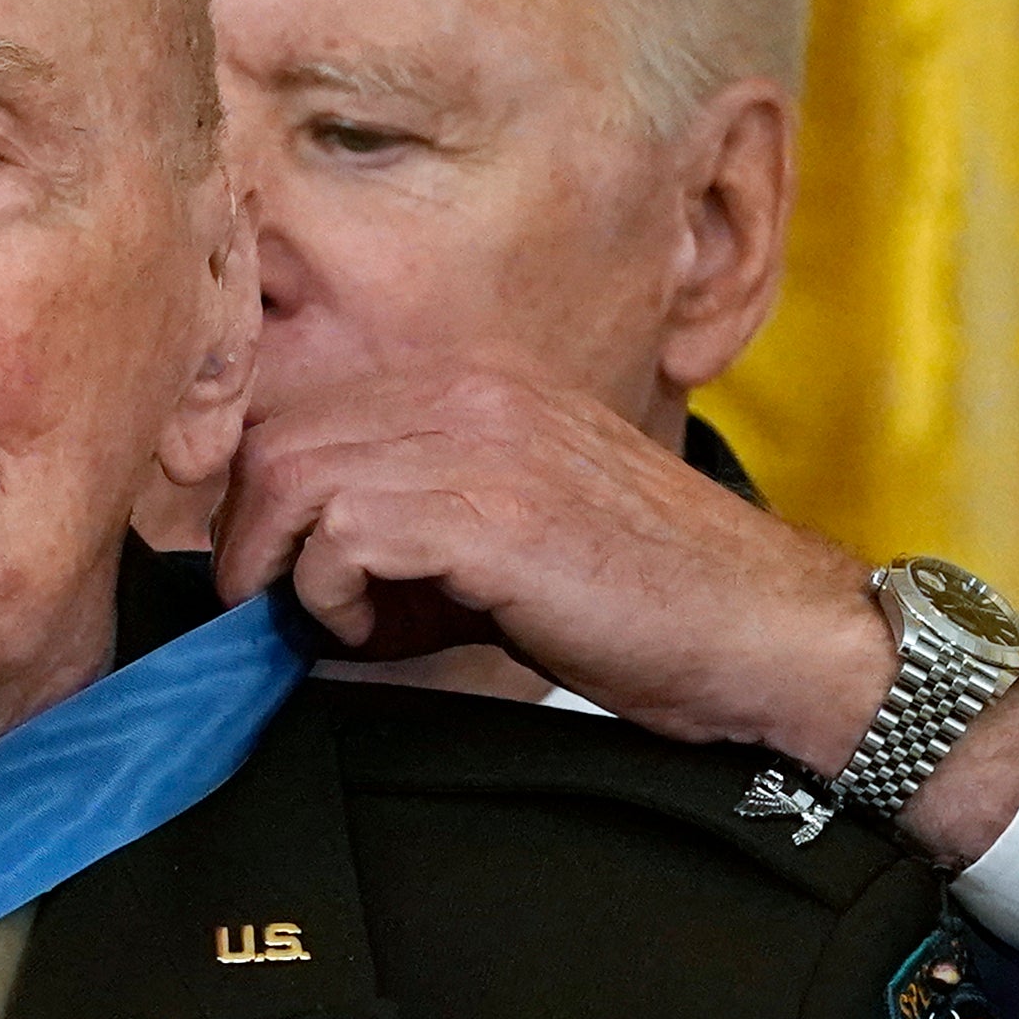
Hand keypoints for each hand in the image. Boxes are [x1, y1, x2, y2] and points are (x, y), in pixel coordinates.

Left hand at [208, 371, 1018, 869]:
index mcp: (480, 384)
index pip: (309, 406)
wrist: (764, 633)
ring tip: (337, 622)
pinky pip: (340, 532)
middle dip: (254, 533)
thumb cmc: (647, 605)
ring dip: (289, 567)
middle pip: (277, 434)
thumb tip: (309, 572)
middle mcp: (472, 389)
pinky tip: (386, 633)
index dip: (269, 496)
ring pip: (291, 477)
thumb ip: (422, 527)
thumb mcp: (517, 536)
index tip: (277, 571)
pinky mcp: (488, 510)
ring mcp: (480, 440)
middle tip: (279, 607)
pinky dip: (335, 596)